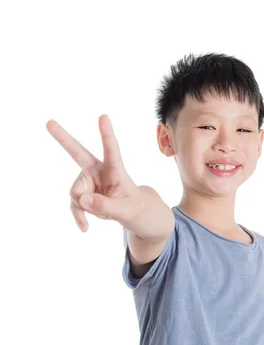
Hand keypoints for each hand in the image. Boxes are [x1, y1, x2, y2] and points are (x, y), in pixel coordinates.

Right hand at [46, 114, 144, 231]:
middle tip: (49, 122)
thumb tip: (82, 199)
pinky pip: (74, 204)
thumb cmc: (134, 206)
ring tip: (99, 213)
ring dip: (84, 207)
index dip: (107, 134)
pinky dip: (79, 216)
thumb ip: (106, 206)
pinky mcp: (82, 193)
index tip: (103, 117)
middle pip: (77, 153)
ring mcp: (87, 181)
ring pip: (75, 192)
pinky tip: (85, 227)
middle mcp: (98, 170)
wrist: (131, 213)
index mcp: (115, 169)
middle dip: (63, 138)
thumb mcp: (126, 211)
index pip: (112, 150)